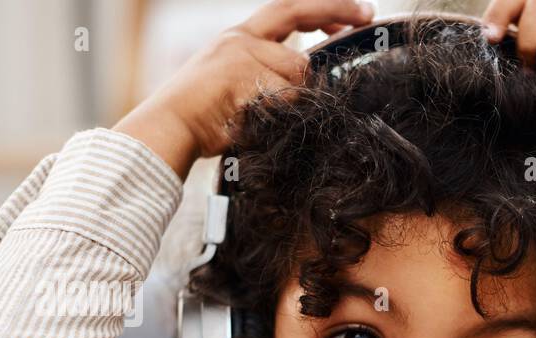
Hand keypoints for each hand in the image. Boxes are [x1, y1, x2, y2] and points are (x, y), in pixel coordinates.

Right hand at [112, 0, 374, 179]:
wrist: (170, 127)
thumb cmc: (204, 119)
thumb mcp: (240, 88)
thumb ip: (271, 79)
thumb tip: (309, 85)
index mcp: (238, 39)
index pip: (287, 12)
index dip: (323, 10)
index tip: (355, 14)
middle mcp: (240, 39)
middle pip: (296, 16)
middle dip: (335, 9)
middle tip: (366, 14)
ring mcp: (241, 54)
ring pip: (298, 70)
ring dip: (294, 96)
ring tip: (264, 114)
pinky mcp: (243, 74)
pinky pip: (284, 95)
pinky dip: (280, 112)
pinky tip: (254, 119)